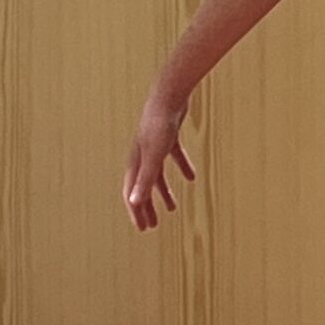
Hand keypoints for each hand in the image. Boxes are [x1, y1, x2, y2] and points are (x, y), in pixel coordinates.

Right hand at [123, 93, 196, 230]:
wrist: (168, 95)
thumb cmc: (159, 125)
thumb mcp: (154, 156)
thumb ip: (145, 180)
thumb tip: (134, 203)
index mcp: (136, 163)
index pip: (132, 193)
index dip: (136, 212)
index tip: (142, 229)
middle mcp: (141, 156)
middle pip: (142, 187)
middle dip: (146, 208)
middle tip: (152, 226)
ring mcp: (154, 145)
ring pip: (157, 175)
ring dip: (163, 193)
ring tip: (172, 209)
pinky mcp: (168, 136)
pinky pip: (174, 157)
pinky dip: (182, 168)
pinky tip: (192, 178)